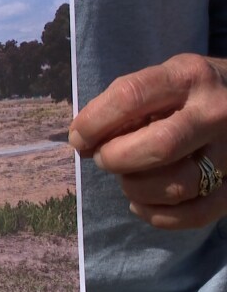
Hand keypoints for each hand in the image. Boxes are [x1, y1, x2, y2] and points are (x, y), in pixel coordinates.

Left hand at [68, 53, 226, 228]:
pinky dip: (157, 215)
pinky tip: (141, 203)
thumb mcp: (161, 81)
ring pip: (177, 185)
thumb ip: (122, 106)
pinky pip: (195, 213)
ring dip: (136, 188)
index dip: (94, 122)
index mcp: (189, 77)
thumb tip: (82, 142)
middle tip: (104, 158)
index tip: (78, 137)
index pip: (131, 97)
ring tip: (129, 177)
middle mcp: (216, 112)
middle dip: (116, 158)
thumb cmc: (190, 93)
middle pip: (158, 146)